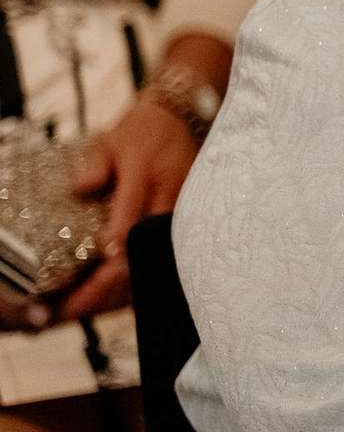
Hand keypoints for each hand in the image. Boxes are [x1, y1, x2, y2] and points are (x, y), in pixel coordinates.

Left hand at [52, 94, 198, 319]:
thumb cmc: (141, 132)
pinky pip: (162, 261)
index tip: (94, 274)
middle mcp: (168, 200)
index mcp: (146, 178)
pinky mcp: (185, 224)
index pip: (131, 220)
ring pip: (154, 265)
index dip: (115, 248)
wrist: (183, 120)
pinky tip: (116, 300)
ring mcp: (181, 214)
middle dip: (107, 288)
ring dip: (121, 294)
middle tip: (71, 310)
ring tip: (86, 311)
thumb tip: (81, 188)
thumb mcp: (110, 140)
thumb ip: (94, 164)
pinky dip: (138, 284)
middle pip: (142, 254)